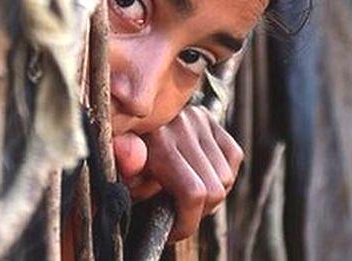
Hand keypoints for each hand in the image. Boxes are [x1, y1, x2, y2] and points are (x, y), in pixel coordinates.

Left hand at [114, 105, 242, 240]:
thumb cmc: (119, 160)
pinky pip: (233, 157)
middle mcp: (182, 124)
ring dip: (210, 195)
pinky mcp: (210, 119)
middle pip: (214, 190)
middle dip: (198, 213)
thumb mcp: (119, 173)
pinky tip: (200, 178)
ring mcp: (199, 120)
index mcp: (158, 139)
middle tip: (178, 216)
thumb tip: (132, 158)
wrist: (122, 125)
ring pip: (226, 178)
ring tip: (184, 195)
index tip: (173, 233)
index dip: (187, 223)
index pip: (193, 192)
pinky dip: (221, 175)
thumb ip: (127, 169)